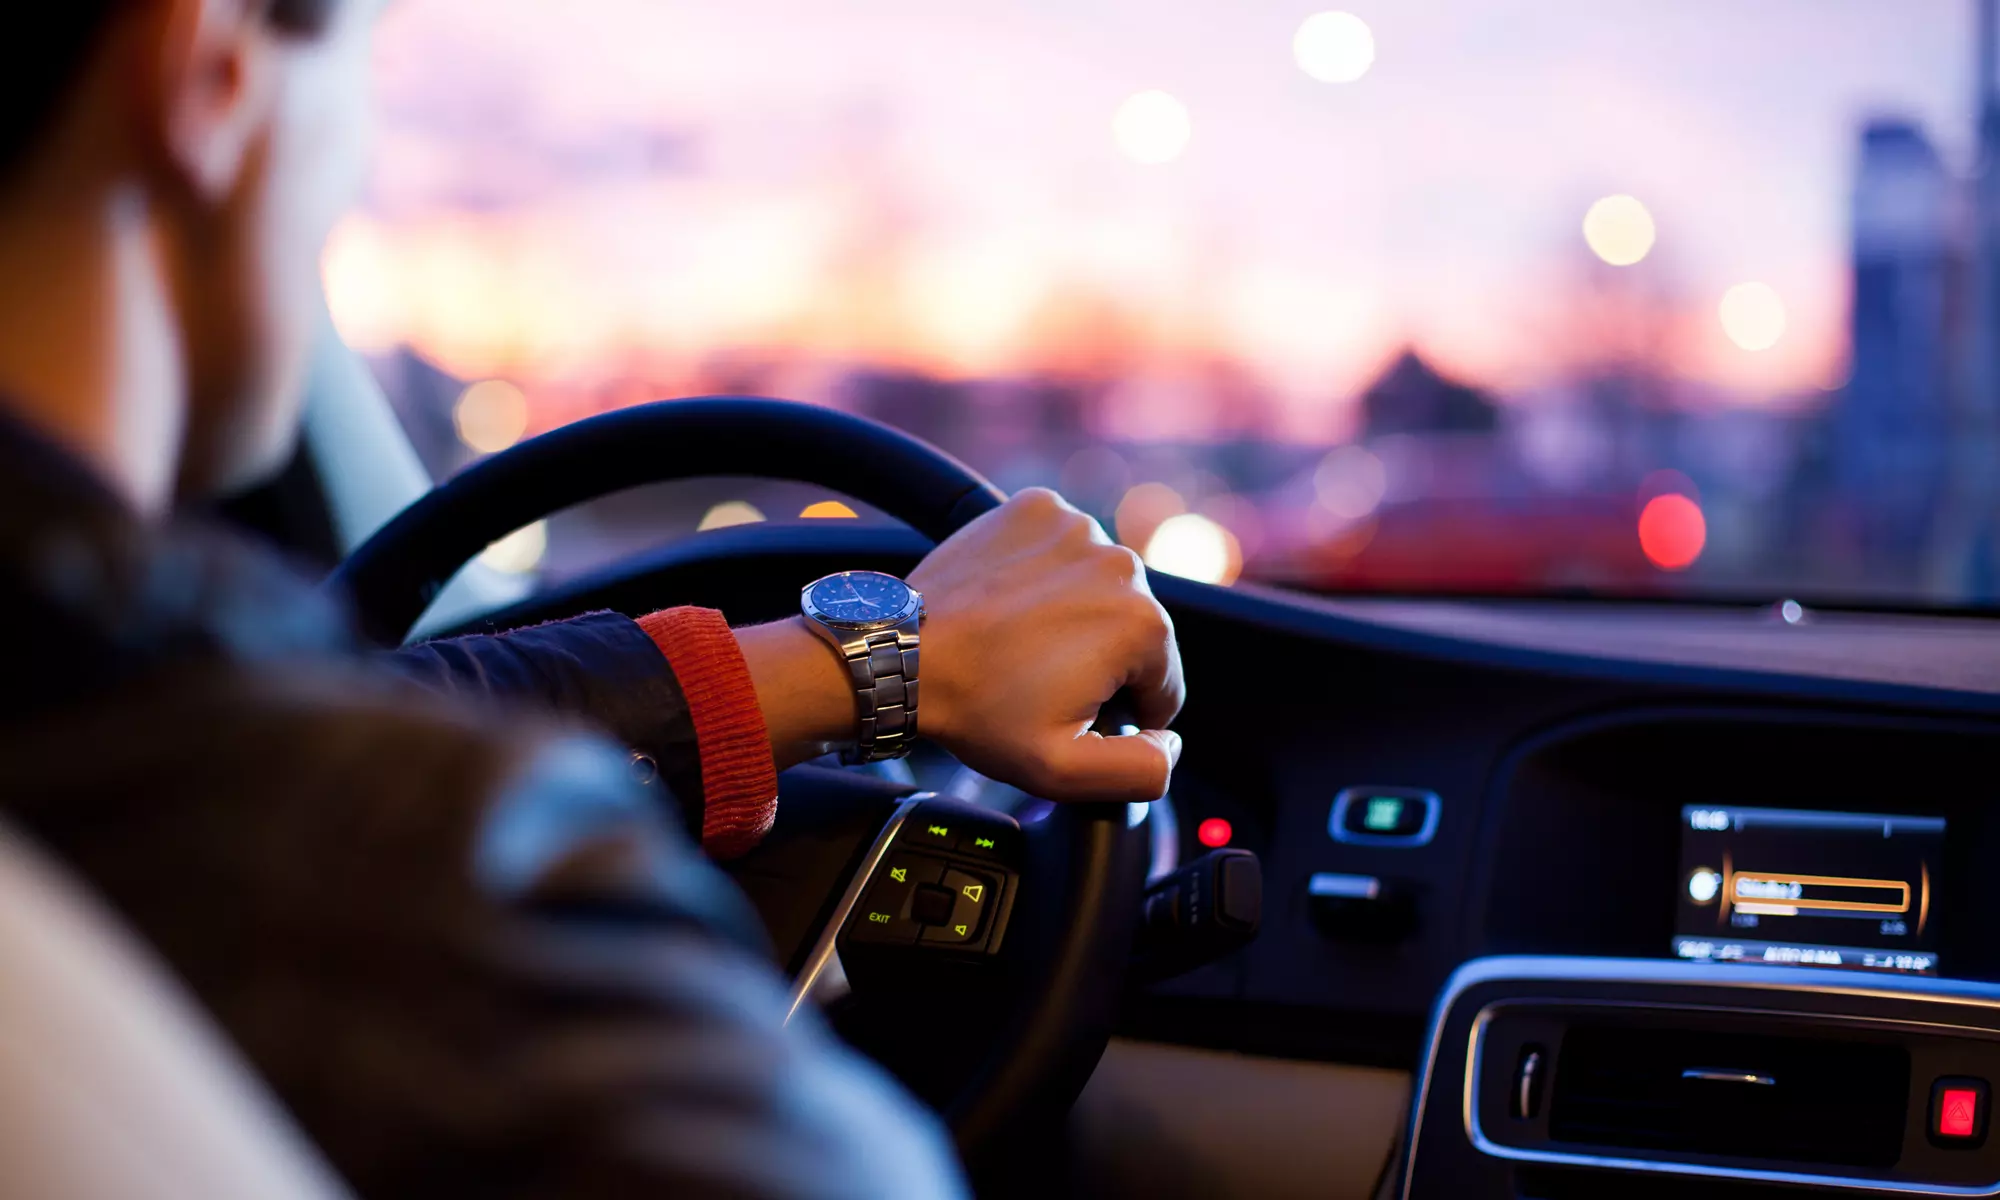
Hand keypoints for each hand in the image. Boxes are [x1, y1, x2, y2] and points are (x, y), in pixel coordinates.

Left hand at [738, 488, 1183, 801]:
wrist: (902, 655)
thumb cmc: (978, 710)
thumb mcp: (1065, 771)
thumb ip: (1141, 770)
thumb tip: (1171, 743)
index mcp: (1142, 625)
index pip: (1163, 684)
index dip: (1121, 712)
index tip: (1069, 710)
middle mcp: (1121, 563)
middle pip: (1134, 630)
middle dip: (1098, 660)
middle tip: (1037, 679)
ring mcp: (1077, 527)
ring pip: (1100, 587)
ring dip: (1075, 613)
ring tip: (1021, 641)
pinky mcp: (1037, 508)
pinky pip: (1063, 548)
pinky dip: (1046, 572)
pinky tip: (1012, 602)